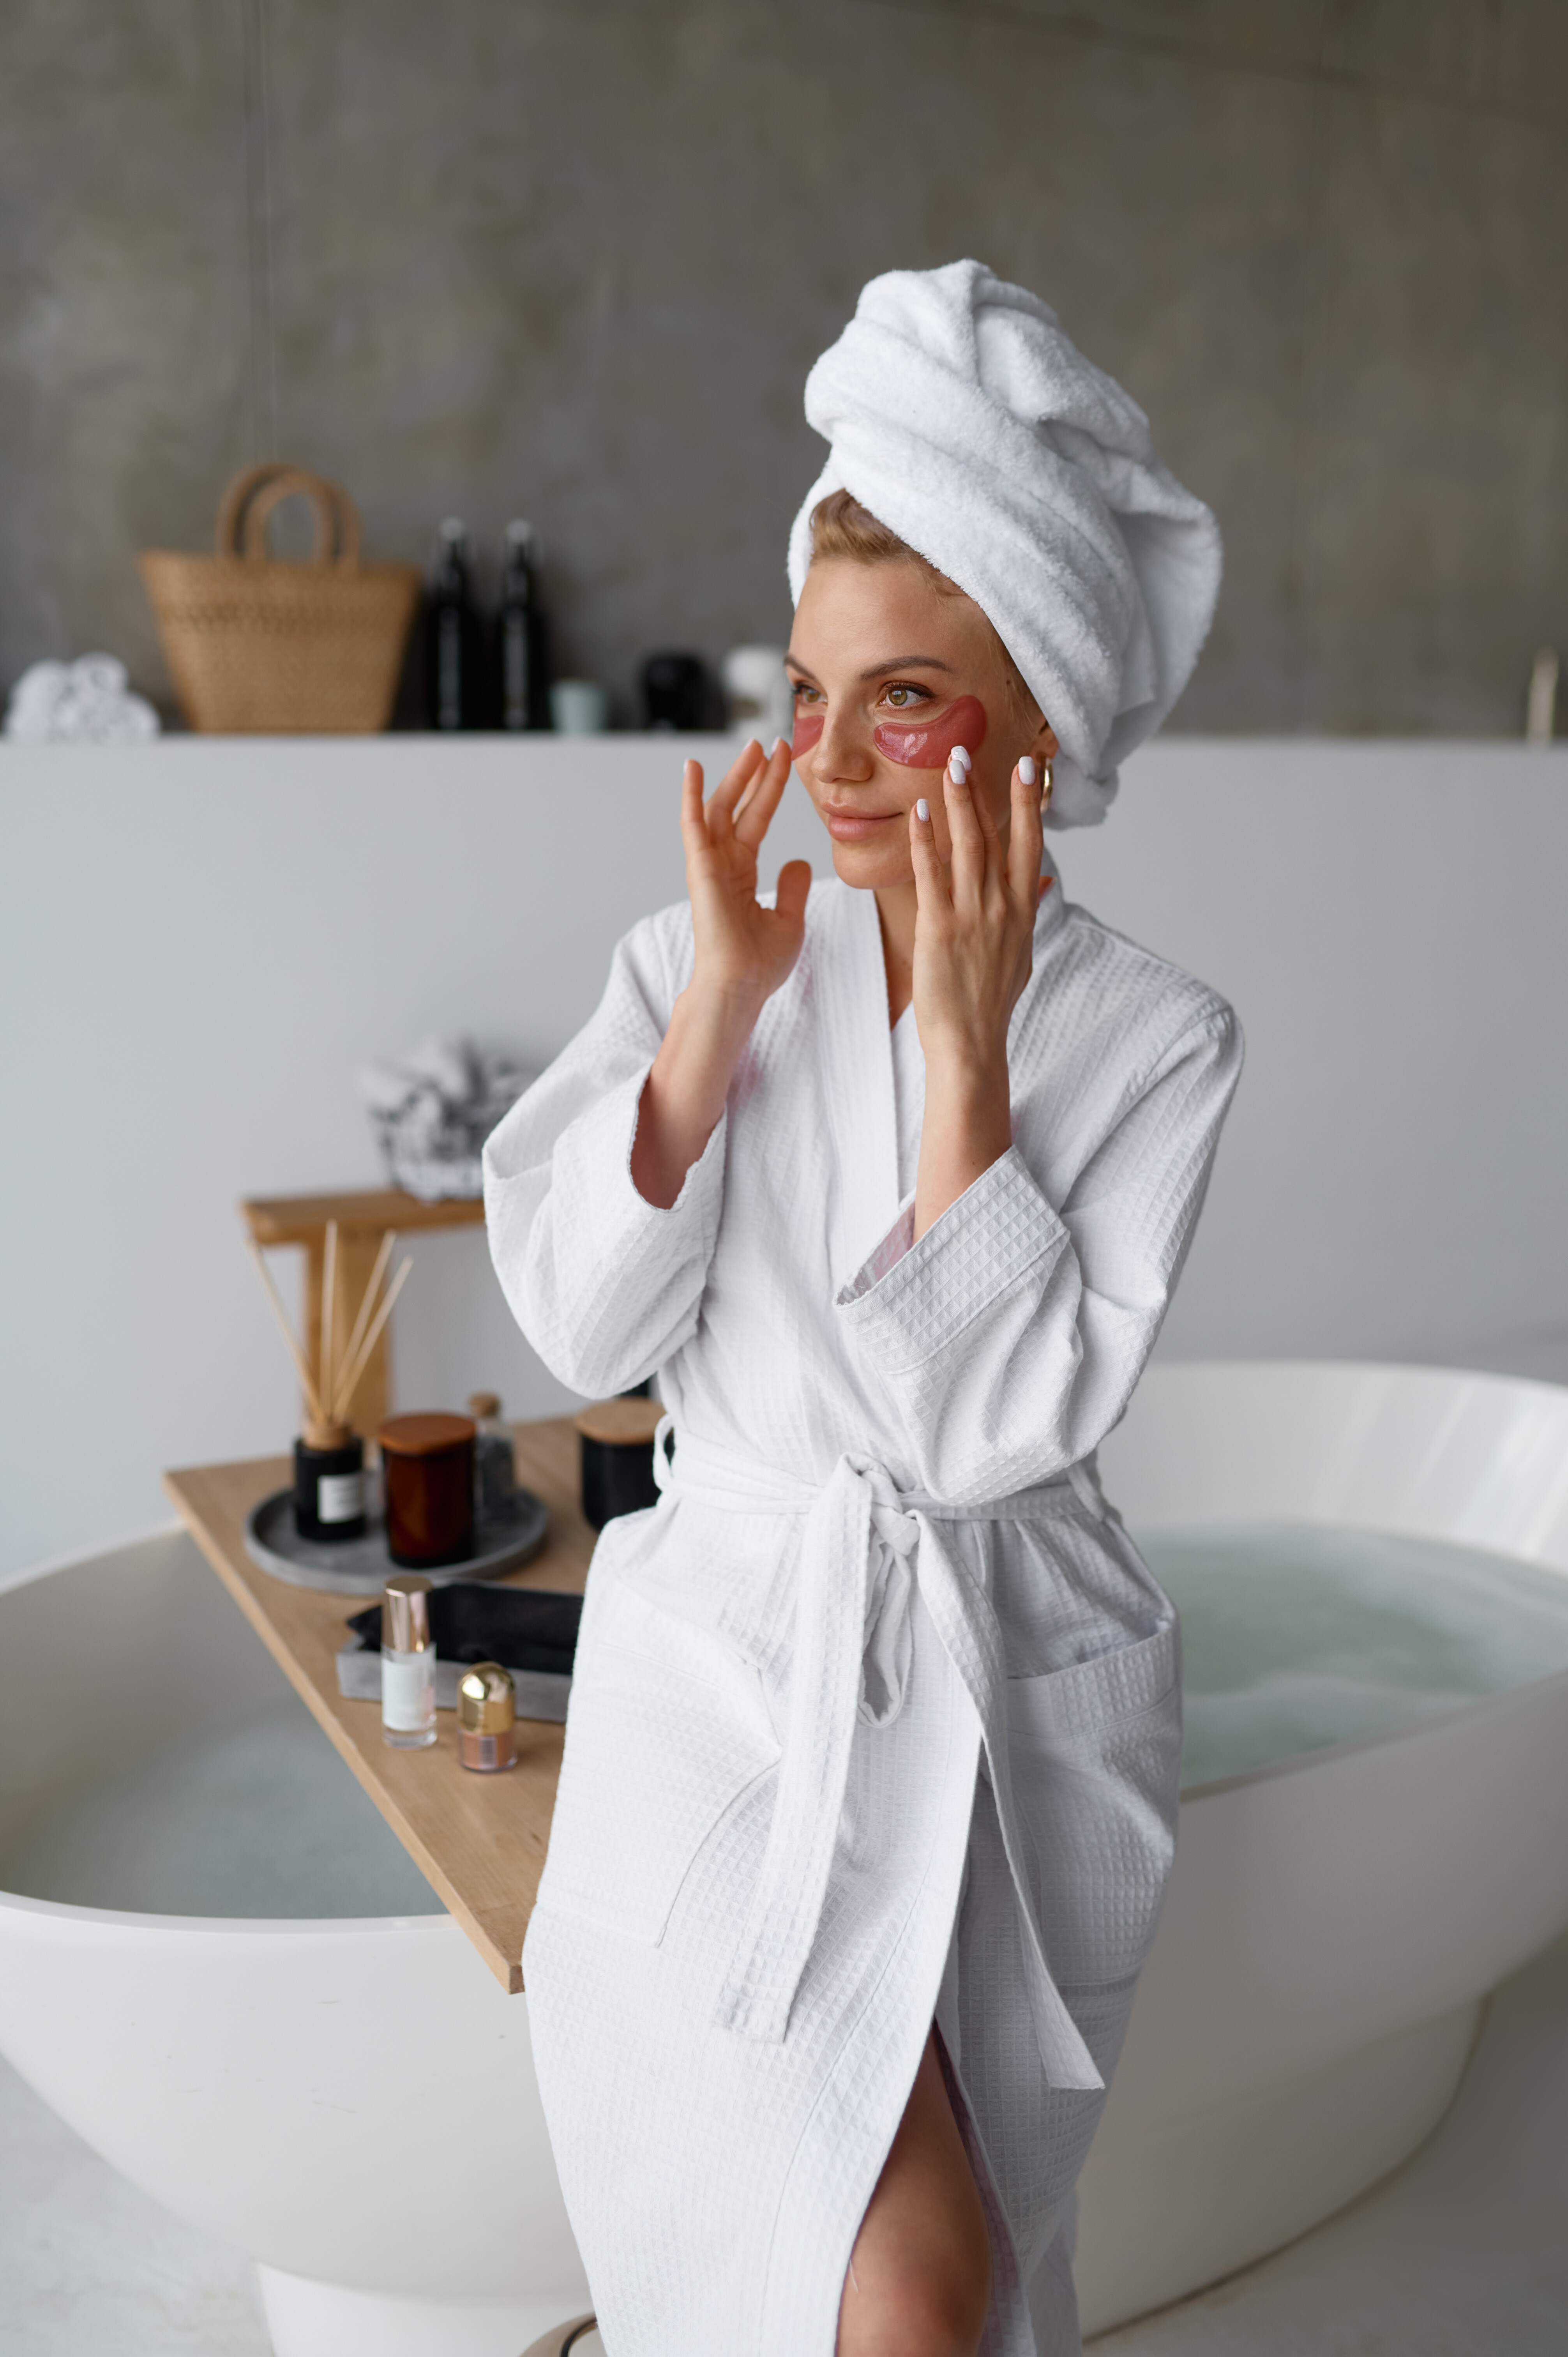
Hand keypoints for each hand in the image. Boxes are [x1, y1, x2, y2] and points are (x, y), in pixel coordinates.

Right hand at [631, 741, 810, 1208]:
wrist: (742, 990)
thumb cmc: (759, 966)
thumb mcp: (788, 921)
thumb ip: (790, 889)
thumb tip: (797, 862)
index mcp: (741, 875)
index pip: (756, 822)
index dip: (770, 791)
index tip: (786, 761)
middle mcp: (723, 866)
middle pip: (739, 809)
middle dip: (754, 775)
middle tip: (772, 742)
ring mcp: (709, 867)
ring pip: (719, 810)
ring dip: (733, 777)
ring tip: (750, 745)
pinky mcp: (700, 872)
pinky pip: (693, 827)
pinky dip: (691, 797)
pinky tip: (692, 770)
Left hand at [906, 756, 1043, 1236]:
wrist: (972, 1044)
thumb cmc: (992, 1002)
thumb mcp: (1022, 954)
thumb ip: (1032, 913)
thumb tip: (1047, 883)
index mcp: (1023, 911)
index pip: (1030, 845)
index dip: (1028, 803)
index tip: (1029, 766)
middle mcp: (1003, 906)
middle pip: (998, 836)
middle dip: (988, 790)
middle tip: (976, 748)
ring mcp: (973, 915)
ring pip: (968, 847)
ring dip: (959, 803)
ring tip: (950, 765)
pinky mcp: (941, 928)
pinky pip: (933, 876)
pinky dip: (927, 843)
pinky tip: (921, 815)